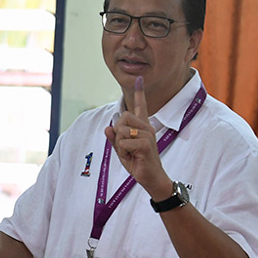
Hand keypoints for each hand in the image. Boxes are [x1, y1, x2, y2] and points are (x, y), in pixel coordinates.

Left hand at [104, 76, 169, 194]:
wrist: (150, 178)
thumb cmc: (138, 163)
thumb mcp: (122, 151)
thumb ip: (114, 140)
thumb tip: (107, 128)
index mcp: (142, 127)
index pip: (140, 107)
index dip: (139, 93)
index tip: (139, 79)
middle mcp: (146, 127)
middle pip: (123, 117)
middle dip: (117, 133)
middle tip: (125, 147)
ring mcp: (148, 134)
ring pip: (121, 131)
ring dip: (120, 144)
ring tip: (130, 153)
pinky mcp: (146, 143)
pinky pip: (124, 142)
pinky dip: (123, 151)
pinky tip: (133, 157)